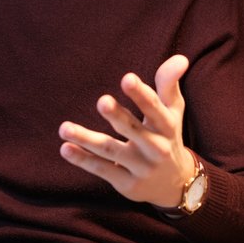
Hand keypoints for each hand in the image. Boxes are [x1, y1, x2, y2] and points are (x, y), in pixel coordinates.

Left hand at [58, 54, 194, 208]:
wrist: (176, 185)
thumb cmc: (168, 136)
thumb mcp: (173, 111)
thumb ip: (169, 83)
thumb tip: (179, 58)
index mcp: (166, 126)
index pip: (154, 108)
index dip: (141, 94)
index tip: (127, 78)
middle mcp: (155, 148)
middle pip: (133, 130)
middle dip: (117, 116)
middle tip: (102, 101)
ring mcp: (140, 168)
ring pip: (110, 151)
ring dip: (86, 139)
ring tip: (64, 128)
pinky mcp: (126, 184)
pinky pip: (103, 169)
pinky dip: (83, 160)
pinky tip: (65, 148)